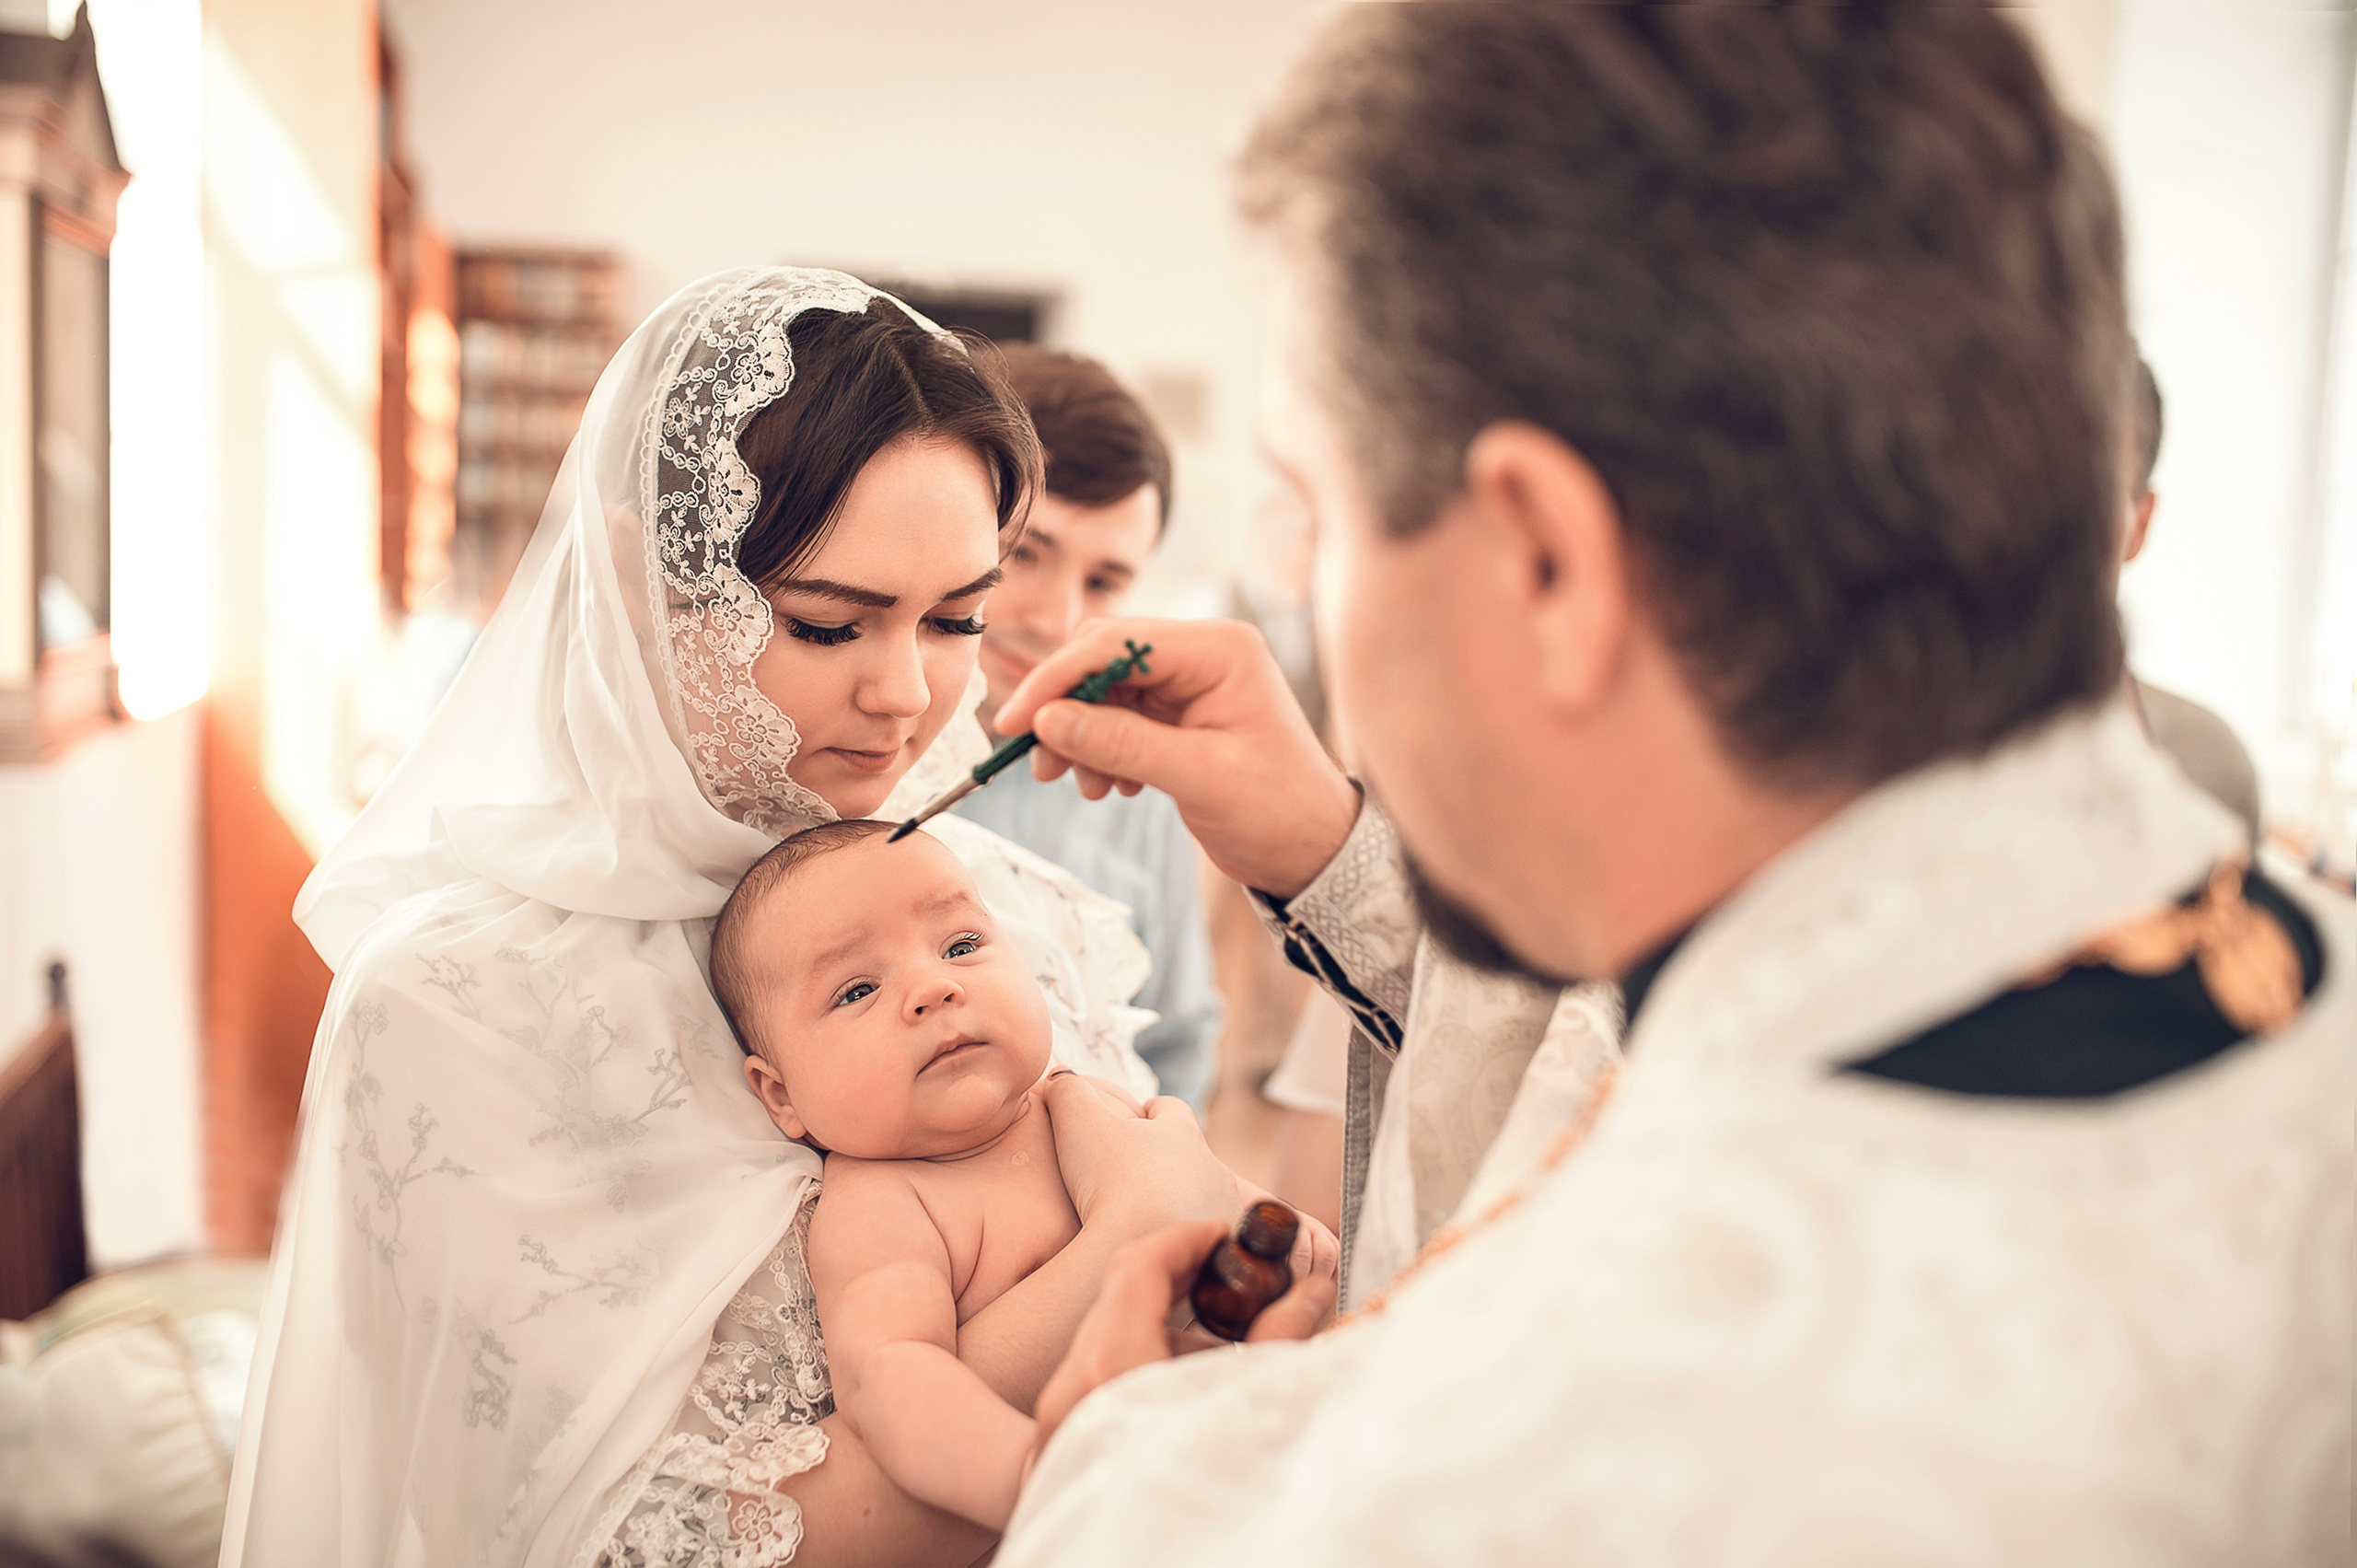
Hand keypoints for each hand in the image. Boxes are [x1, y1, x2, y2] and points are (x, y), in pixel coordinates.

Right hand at [993, 618, 1359, 898]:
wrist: (1315, 851)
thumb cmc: (1278, 811)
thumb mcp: (1197, 777)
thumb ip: (1120, 743)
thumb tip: (1048, 720)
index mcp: (1219, 651)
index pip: (1116, 644)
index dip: (1057, 679)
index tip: (1016, 721)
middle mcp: (1205, 656)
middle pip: (1104, 659)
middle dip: (1064, 708)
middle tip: (1040, 760)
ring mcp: (1193, 685)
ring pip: (1106, 692)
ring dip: (1081, 735)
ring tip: (1081, 785)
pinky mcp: (1182, 716)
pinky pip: (1121, 718)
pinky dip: (1103, 749)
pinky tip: (1113, 786)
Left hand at [1028, 1221, 1338, 1460]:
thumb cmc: (1205, 1503)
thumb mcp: (1255, 1407)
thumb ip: (1283, 1339)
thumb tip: (1311, 1288)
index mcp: (1111, 1367)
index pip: (1139, 1262)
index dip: (1190, 1236)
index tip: (1230, 1234)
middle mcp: (1069, 1390)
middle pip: (1119, 1299)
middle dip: (1184, 1283)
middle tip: (1238, 1285)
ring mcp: (1055, 1428)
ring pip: (1107, 1346)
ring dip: (1165, 1332)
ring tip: (1225, 1350)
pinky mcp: (1058, 1458)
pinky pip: (1097, 1390)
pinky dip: (1143, 1375)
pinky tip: (1191, 1400)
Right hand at [1040, 1071, 1235, 1236]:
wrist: (1141, 1248)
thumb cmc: (1111, 1181)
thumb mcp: (1078, 1123)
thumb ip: (1068, 1091)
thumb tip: (1058, 1075)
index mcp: (1181, 1134)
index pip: (1171, 1109)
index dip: (1152, 1111)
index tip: (1138, 1116)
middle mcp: (1212, 1170)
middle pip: (1195, 1156)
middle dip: (1172, 1162)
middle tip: (1140, 1176)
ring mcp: (1222, 1212)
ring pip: (1207, 1200)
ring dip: (1186, 1204)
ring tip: (1155, 1220)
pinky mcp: (1223, 1254)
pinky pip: (1215, 1245)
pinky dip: (1194, 1243)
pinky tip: (1171, 1253)